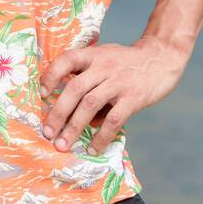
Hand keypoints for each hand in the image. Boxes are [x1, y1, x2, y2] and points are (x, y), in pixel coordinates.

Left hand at [38, 35, 189, 156]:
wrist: (161, 58)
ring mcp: (119, 82)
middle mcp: (104, 66)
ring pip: (90, 104)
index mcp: (94, 54)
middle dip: (58, 112)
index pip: (67, 59)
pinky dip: (101, 136)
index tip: (41, 93)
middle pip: (75, 88)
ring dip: (74, 127)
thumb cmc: (126, 62)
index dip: (52, 74)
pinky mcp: (133, 98)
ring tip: (63, 145)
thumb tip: (68, 106)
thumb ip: (87, 74)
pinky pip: (113, 120)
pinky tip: (93, 148)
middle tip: (47, 132)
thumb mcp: (105, 57)